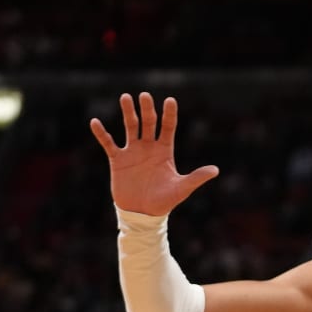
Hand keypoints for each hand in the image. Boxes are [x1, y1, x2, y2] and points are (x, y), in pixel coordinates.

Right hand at [89, 92, 219, 215]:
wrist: (143, 215)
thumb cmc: (164, 202)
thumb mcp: (181, 189)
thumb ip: (196, 178)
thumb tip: (215, 170)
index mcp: (165, 151)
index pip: (168, 127)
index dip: (169, 114)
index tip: (170, 100)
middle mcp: (149, 147)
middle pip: (149, 123)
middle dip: (147, 109)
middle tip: (145, 96)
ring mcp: (133, 152)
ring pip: (130, 127)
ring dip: (128, 113)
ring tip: (126, 97)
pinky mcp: (118, 160)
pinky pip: (109, 143)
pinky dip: (102, 133)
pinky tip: (95, 122)